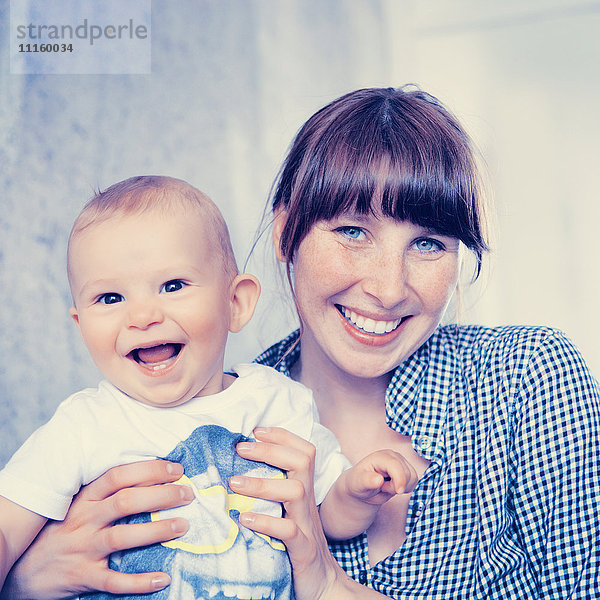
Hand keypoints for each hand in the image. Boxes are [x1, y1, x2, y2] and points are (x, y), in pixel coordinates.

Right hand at [1, 460, 193, 599]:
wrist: (22, 570)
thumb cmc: (61, 531)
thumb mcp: (78, 505)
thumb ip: (108, 492)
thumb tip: (154, 477)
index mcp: (85, 498)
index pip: (119, 475)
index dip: (150, 470)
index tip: (177, 469)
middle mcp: (84, 520)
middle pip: (126, 501)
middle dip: (161, 496)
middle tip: (188, 494)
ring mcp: (83, 549)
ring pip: (122, 537)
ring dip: (156, 530)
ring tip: (183, 526)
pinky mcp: (83, 577)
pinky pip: (113, 581)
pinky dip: (139, 582)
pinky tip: (162, 579)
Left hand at [229, 427, 385, 599]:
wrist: (323, 587)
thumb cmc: (298, 547)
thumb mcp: (288, 514)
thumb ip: (273, 493)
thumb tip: (238, 472)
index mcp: (304, 493)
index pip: (303, 452)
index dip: (282, 436)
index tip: (255, 430)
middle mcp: (308, 504)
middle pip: (301, 462)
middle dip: (271, 449)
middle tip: (240, 448)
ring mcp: (308, 526)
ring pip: (296, 492)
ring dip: (263, 483)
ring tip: (234, 482)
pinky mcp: (304, 551)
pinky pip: (289, 531)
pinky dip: (266, 522)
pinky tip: (244, 519)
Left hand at [346, 449, 417, 505]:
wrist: (363, 488)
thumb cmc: (359, 483)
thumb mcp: (358, 483)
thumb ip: (367, 481)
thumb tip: (378, 480)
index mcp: (380, 457)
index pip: (395, 465)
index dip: (400, 479)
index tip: (398, 492)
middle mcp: (393, 456)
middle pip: (407, 473)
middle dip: (396, 486)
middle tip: (382, 487)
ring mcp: (401, 462)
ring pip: (413, 477)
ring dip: (402, 487)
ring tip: (386, 486)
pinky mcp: (406, 469)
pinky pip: (414, 481)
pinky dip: (406, 488)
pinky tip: (394, 486)